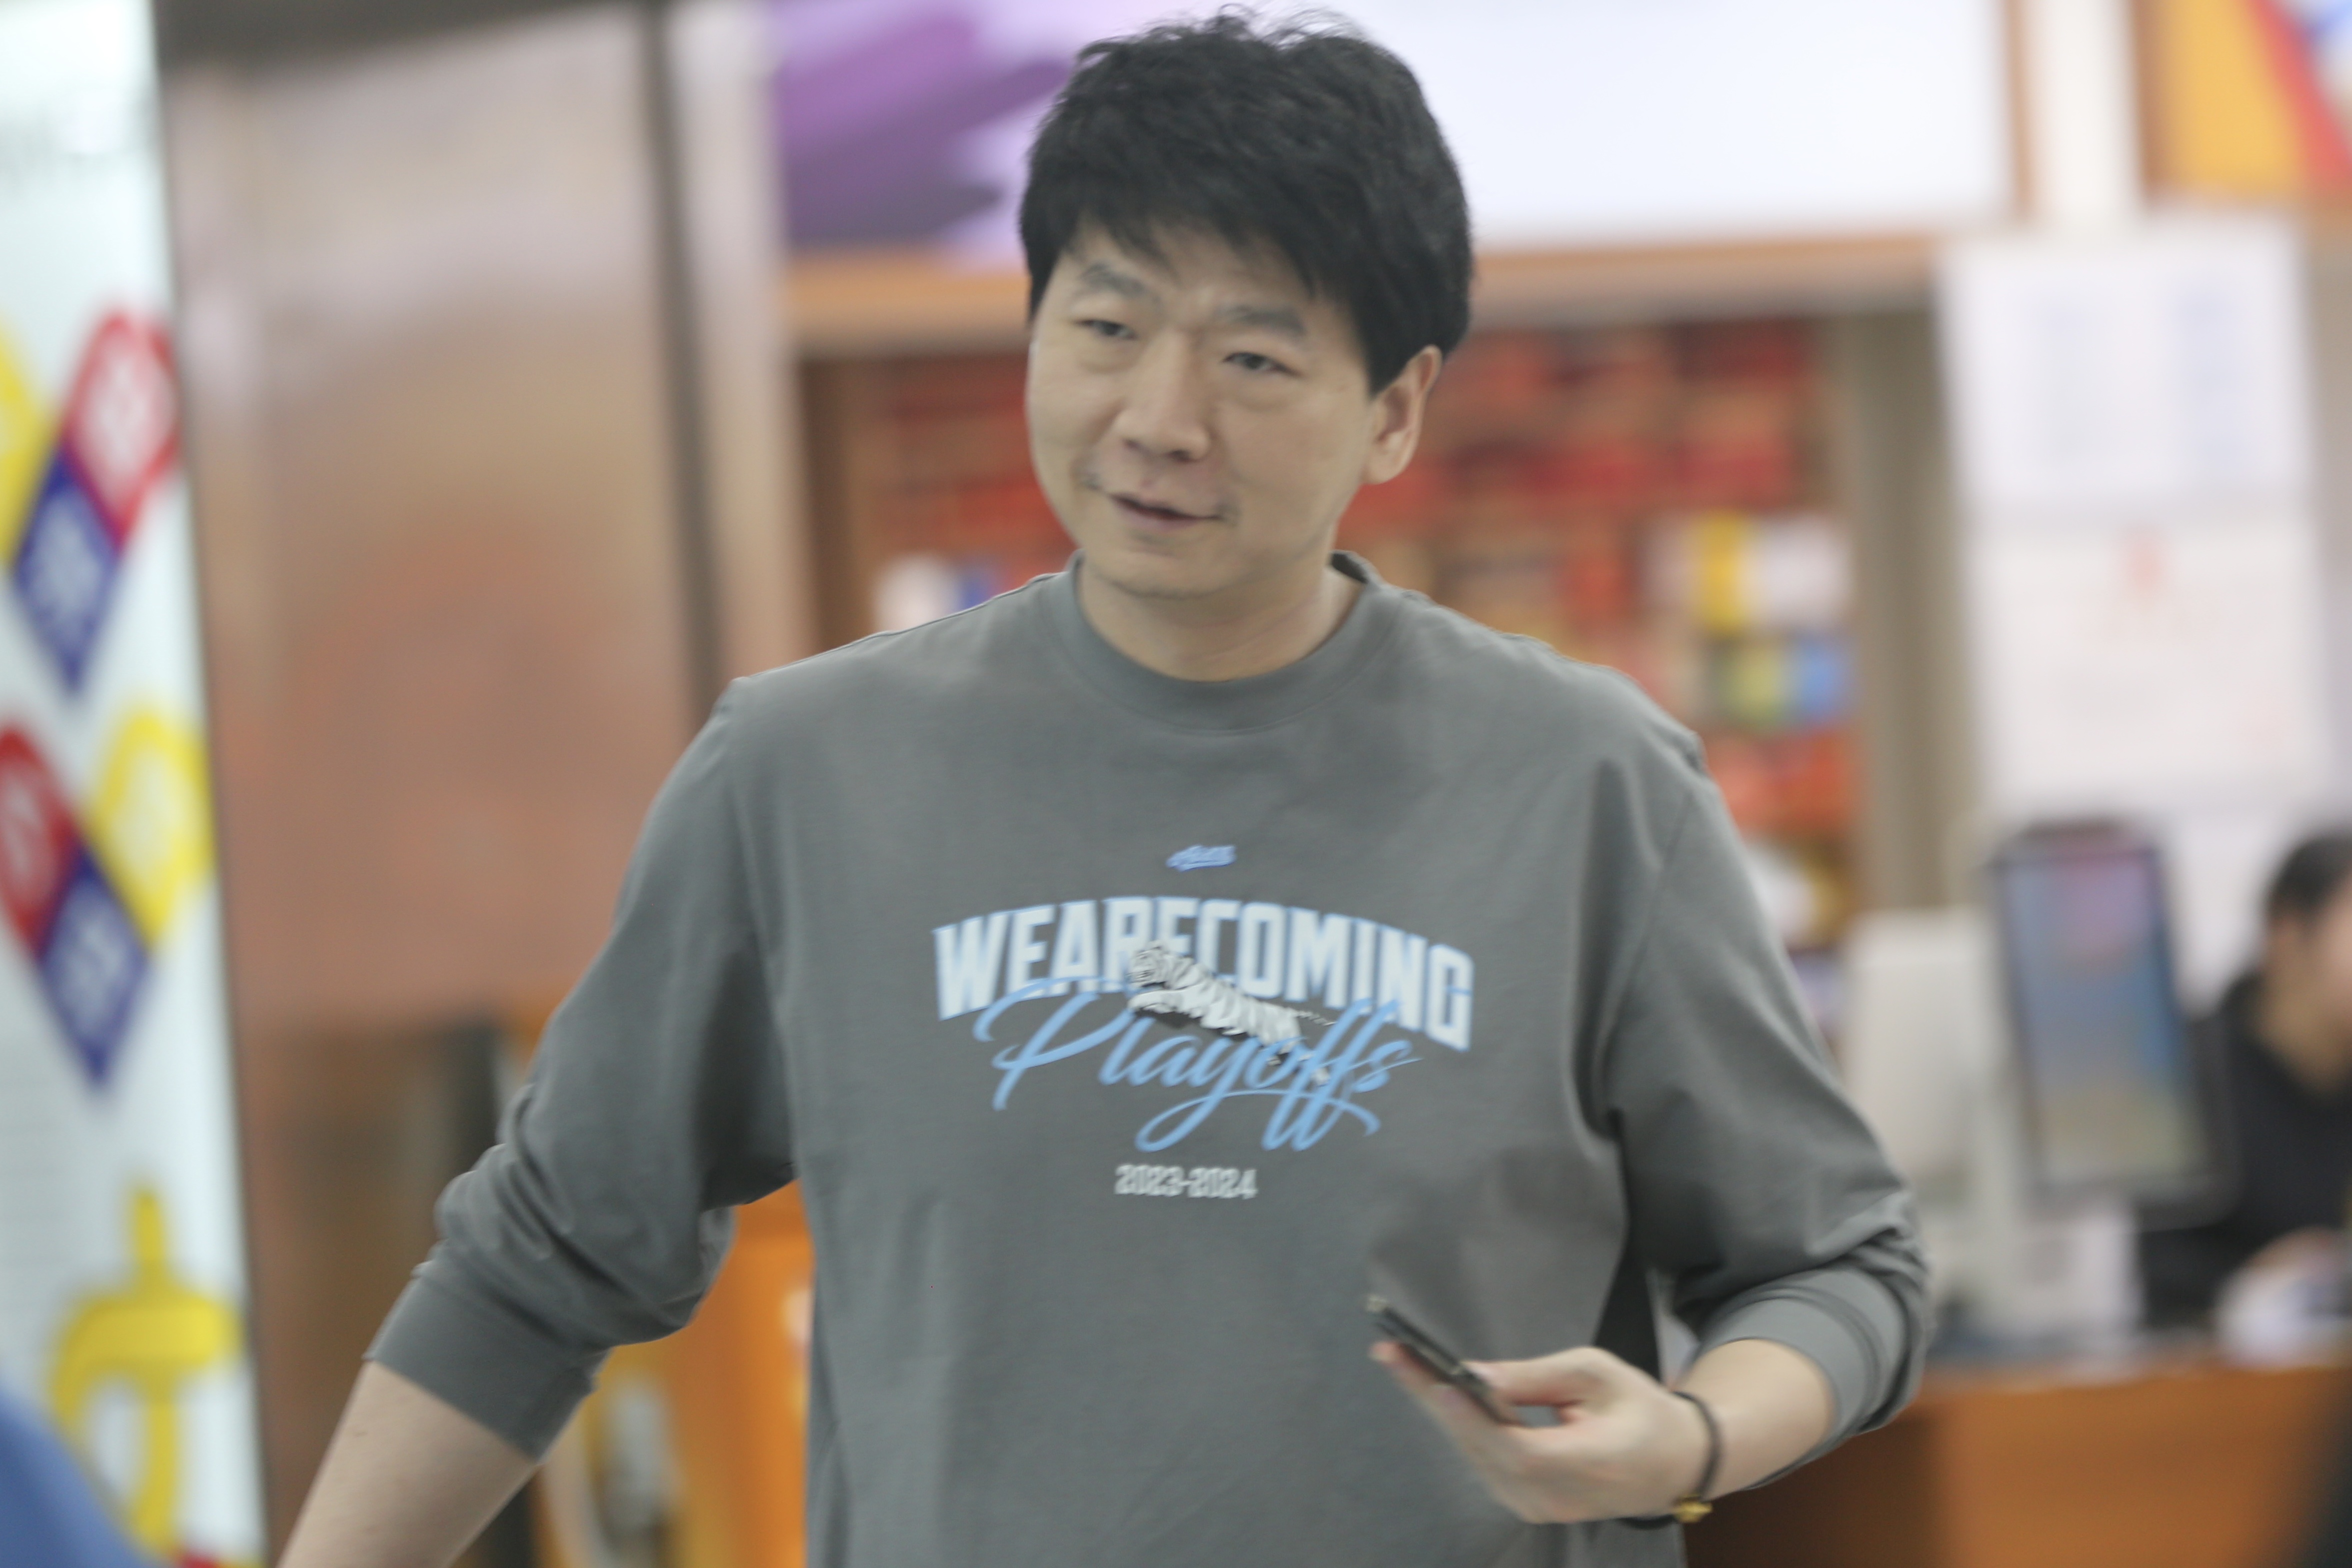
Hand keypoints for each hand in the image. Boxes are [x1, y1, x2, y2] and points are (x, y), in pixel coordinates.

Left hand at [1372, 1341, 1708, 1524]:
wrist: (1672, 1461)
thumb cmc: (1640, 1408)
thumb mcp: (1597, 1374)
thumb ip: (1536, 1379)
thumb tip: (1475, 1376)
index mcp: (1593, 1464)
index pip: (1522, 1451)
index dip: (1479, 1421)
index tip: (1442, 1384)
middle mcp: (1561, 1497)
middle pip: (1486, 1452)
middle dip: (1436, 1400)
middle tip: (1394, 1355)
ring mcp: (1543, 1508)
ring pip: (1478, 1456)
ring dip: (1440, 1410)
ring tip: (1402, 1364)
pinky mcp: (1530, 1504)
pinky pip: (1486, 1462)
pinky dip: (1460, 1425)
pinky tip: (1435, 1392)